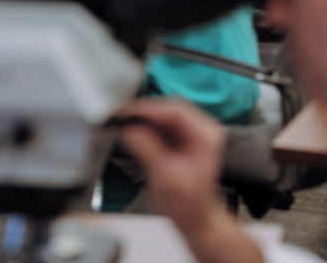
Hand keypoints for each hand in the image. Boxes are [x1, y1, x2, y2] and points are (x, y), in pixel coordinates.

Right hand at [119, 99, 226, 238]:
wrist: (192, 218)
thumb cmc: (187, 204)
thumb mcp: (165, 177)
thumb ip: (147, 149)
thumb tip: (129, 130)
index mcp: (205, 136)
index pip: (175, 112)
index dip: (148, 109)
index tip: (127, 111)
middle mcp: (201, 131)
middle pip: (168, 109)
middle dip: (144, 112)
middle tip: (121, 115)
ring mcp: (190, 134)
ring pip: (162, 115)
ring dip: (142, 118)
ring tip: (122, 121)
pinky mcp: (179, 139)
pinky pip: (159, 125)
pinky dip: (144, 126)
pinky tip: (131, 129)